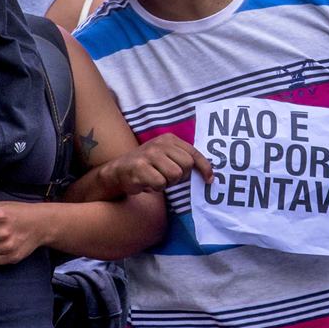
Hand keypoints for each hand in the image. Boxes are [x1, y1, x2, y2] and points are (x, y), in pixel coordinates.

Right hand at [98, 134, 212, 194]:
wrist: (118, 170)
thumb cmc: (148, 166)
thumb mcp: (166, 156)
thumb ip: (183, 159)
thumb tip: (209, 174)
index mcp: (169, 139)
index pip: (193, 153)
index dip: (204, 167)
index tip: (210, 180)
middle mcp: (159, 144)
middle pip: (186, 165)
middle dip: (181, 177)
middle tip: (168, 178)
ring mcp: (149, 155)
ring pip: (174, 175)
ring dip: (167, 183)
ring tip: (156, 179)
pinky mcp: (139, 167)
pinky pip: (160, 183)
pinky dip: (155, 188)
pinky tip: (147, 183)